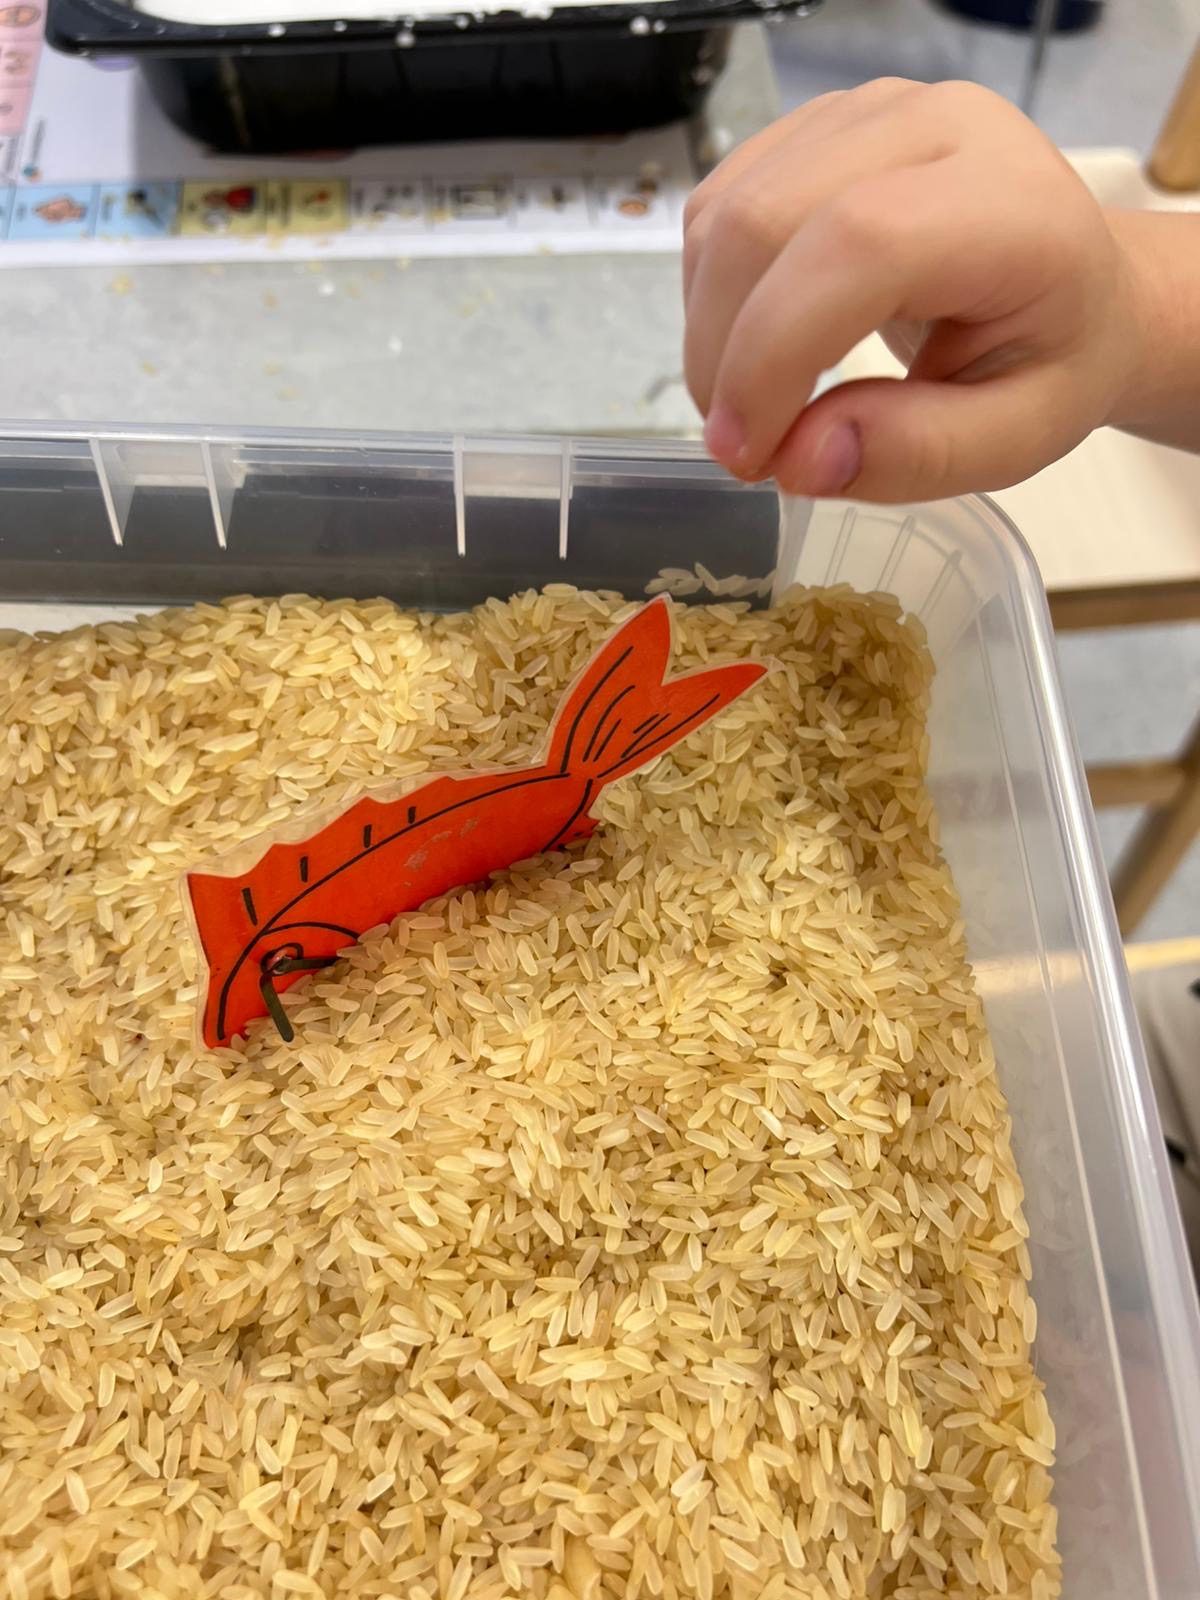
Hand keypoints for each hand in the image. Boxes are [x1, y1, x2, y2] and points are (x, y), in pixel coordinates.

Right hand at [682, 79, 1140, 502]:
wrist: (1077, 285)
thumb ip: (918, 455)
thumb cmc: (1049, 360)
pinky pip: (715, 207)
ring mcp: (865, 112)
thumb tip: (798, 460)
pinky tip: (754, 345)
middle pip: (765, 220)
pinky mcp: (815, 125)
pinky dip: (709, 295)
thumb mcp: (1018, 439)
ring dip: (709, 331)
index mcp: (1010, 202)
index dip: (774, 355)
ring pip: (723, 215)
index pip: (857, 245)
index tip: (749, 455)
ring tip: (755, 402)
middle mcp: (934, 126)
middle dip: (724, 355)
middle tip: (744, 448)